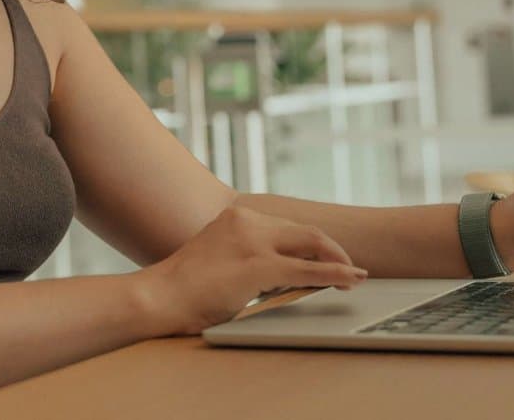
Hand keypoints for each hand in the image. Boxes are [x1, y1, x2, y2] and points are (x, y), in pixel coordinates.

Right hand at [140, 205, 367, 334]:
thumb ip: (246, 257)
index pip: (286, 226)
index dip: (312, 243)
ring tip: (353, 276)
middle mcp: (245, 221)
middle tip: (349, 268)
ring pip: (311, 243)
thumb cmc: (184, 288)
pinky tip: (349, 280)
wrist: (160, 297)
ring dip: (337, 260)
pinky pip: (308, 269)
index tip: (326, 257)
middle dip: (332, 249)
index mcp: (235, 217)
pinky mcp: (258, 266)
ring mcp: (252, 241)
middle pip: (304, 230)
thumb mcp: (218, 259)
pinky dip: (334, 274)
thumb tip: (281, 273)